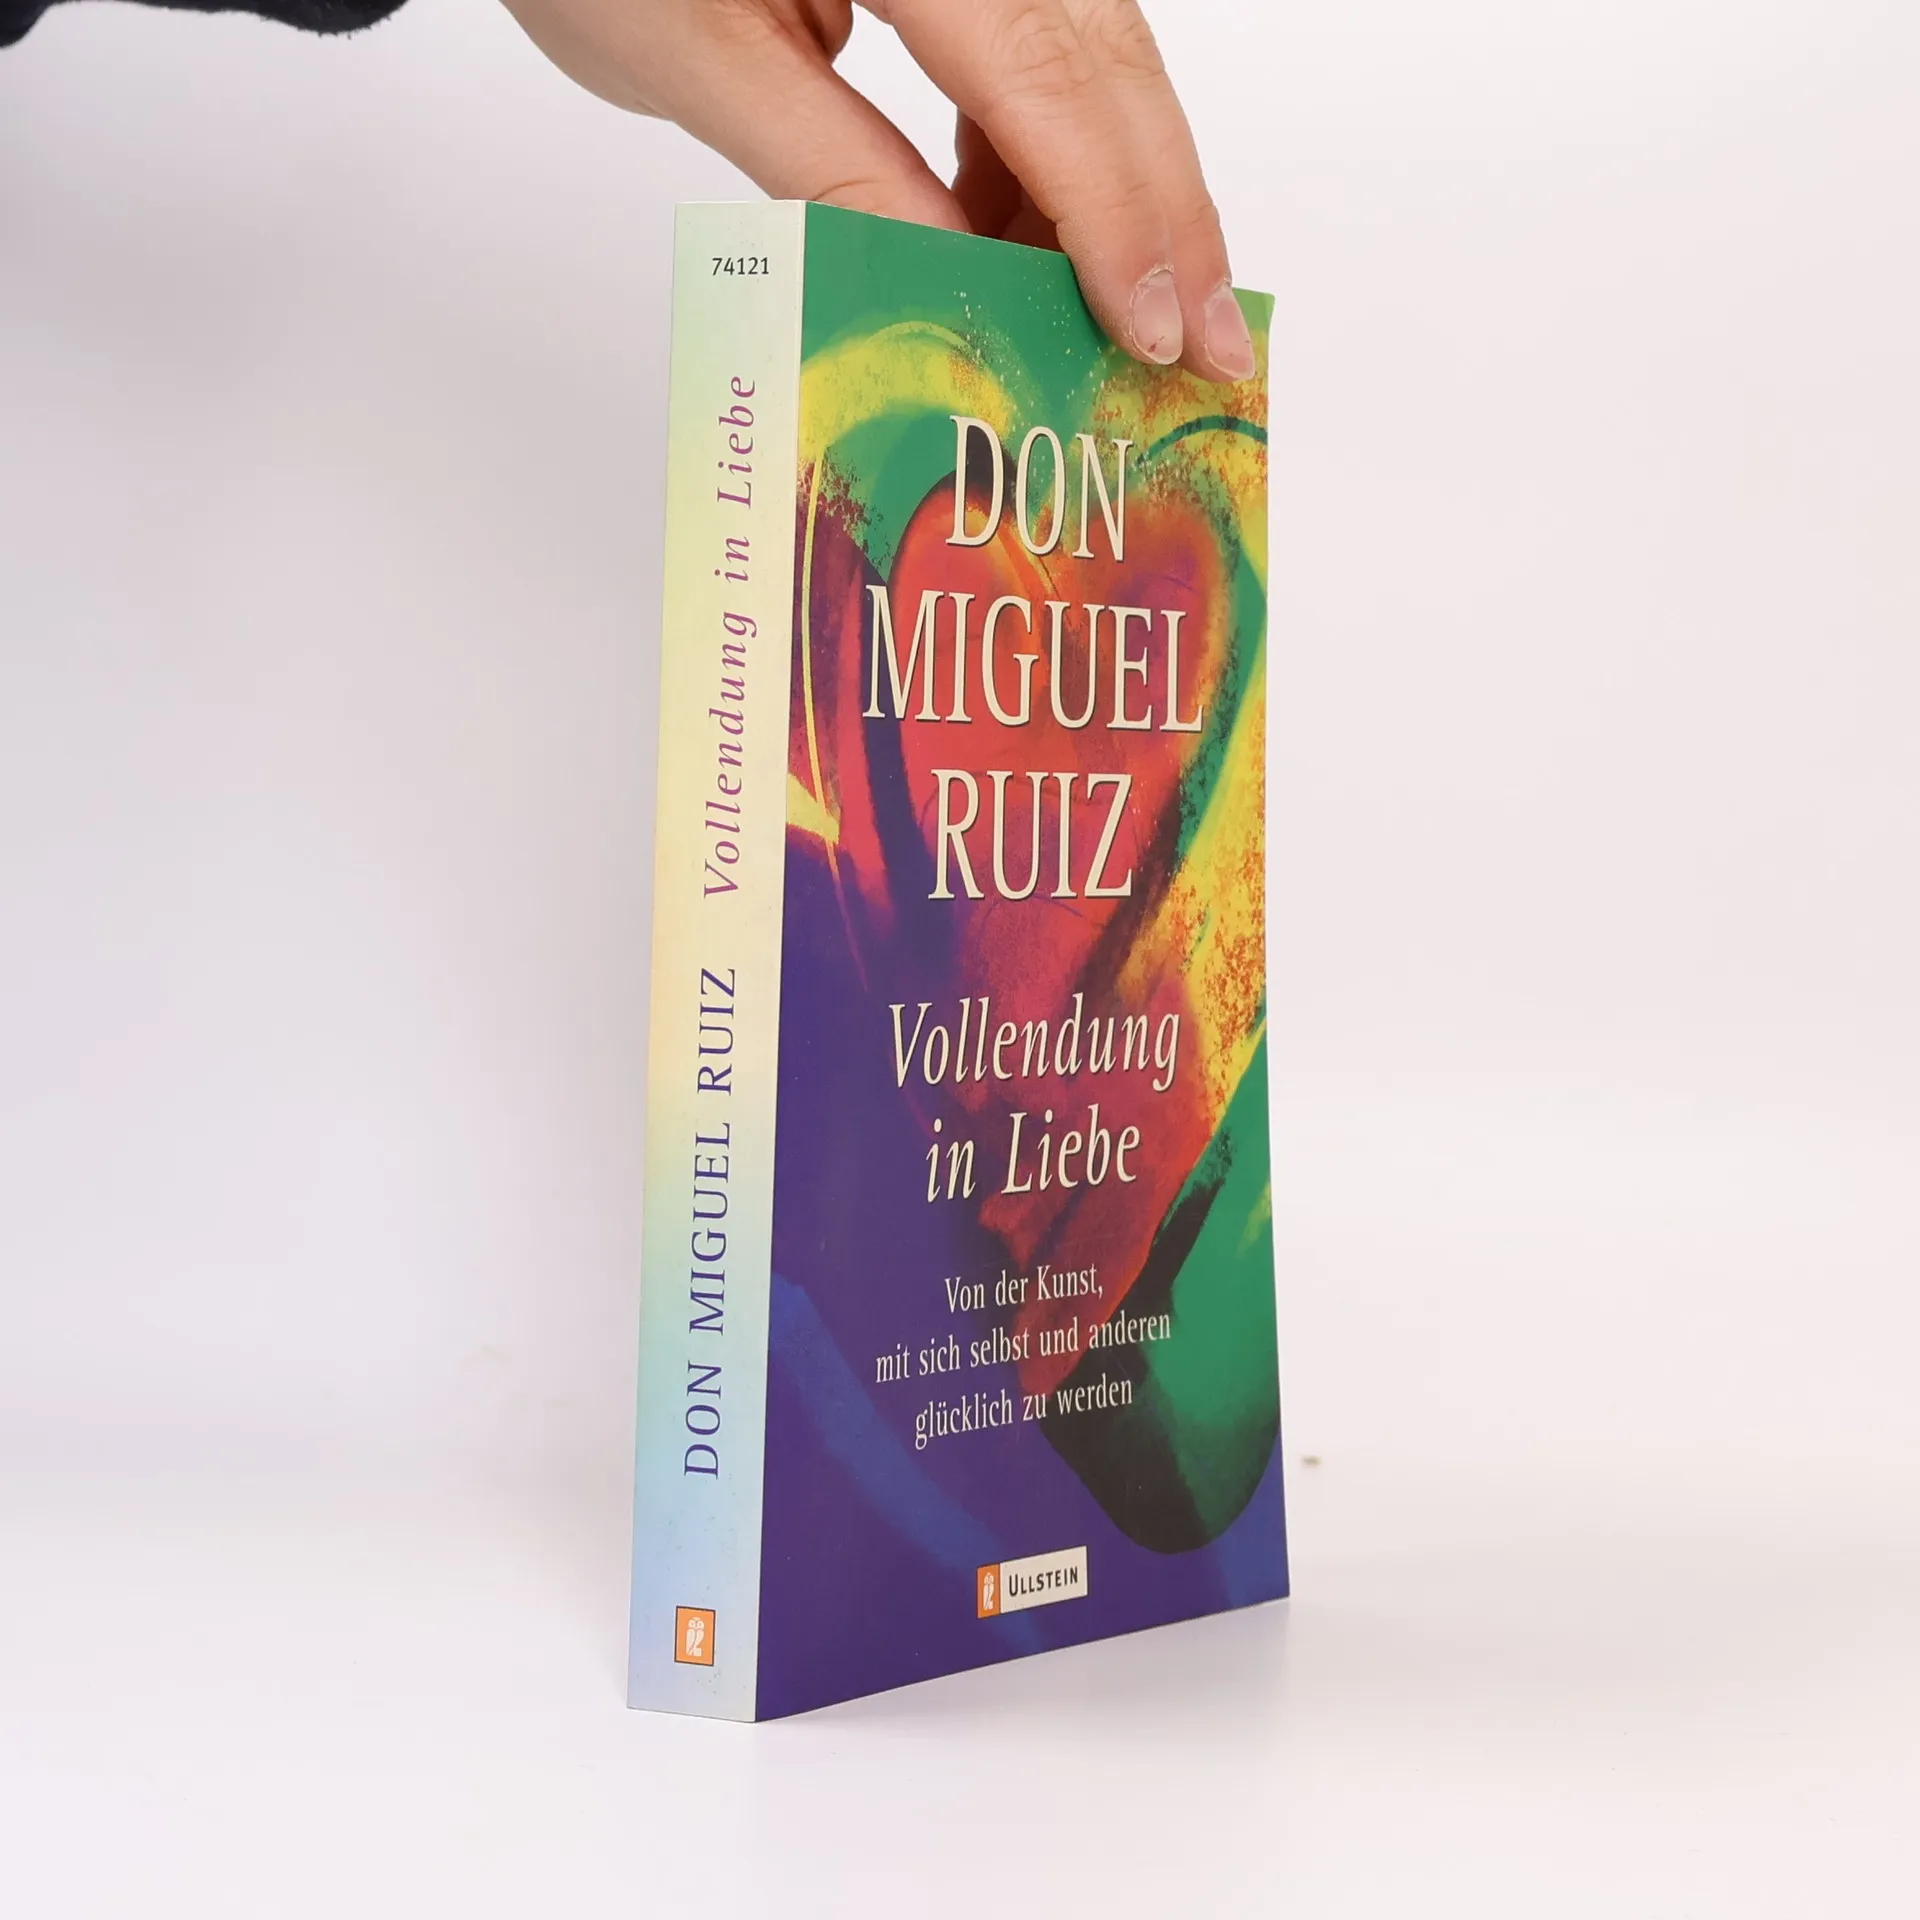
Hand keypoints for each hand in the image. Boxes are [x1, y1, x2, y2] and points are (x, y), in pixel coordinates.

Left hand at [498, 0, 1254, 381]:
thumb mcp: (700, 61)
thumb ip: (834, 168)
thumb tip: (959, 277)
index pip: (1049, 84)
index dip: (1115, 219)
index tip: (1158, 333)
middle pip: (1106, 63)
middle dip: (1163, 215)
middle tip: (1210, 344)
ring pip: (1092, 56)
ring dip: (1107, 192)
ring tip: (1100, 316)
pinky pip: (1039, 44)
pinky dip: (1038, 148)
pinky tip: (1009, 232)